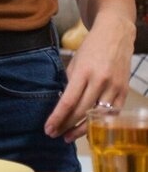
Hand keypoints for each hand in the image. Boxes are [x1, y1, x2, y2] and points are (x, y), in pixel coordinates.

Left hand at [46, 15, 133, 139]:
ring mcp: (114, 88)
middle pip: (82, 111)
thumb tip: (63, 102)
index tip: (48, 128)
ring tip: (68, 137)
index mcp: (84, 72)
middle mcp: (100, 82)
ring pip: (98, 116)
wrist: (116, 34)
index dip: (58, 117)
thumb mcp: (75, 61)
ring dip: (82, 129)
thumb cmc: (91, 47)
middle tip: (54, 135)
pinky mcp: (125, 92)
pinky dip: (100, 123)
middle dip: (66, 125)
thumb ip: (70, 81)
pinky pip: (112, 113)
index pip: (68, 101)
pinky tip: (89, 129)